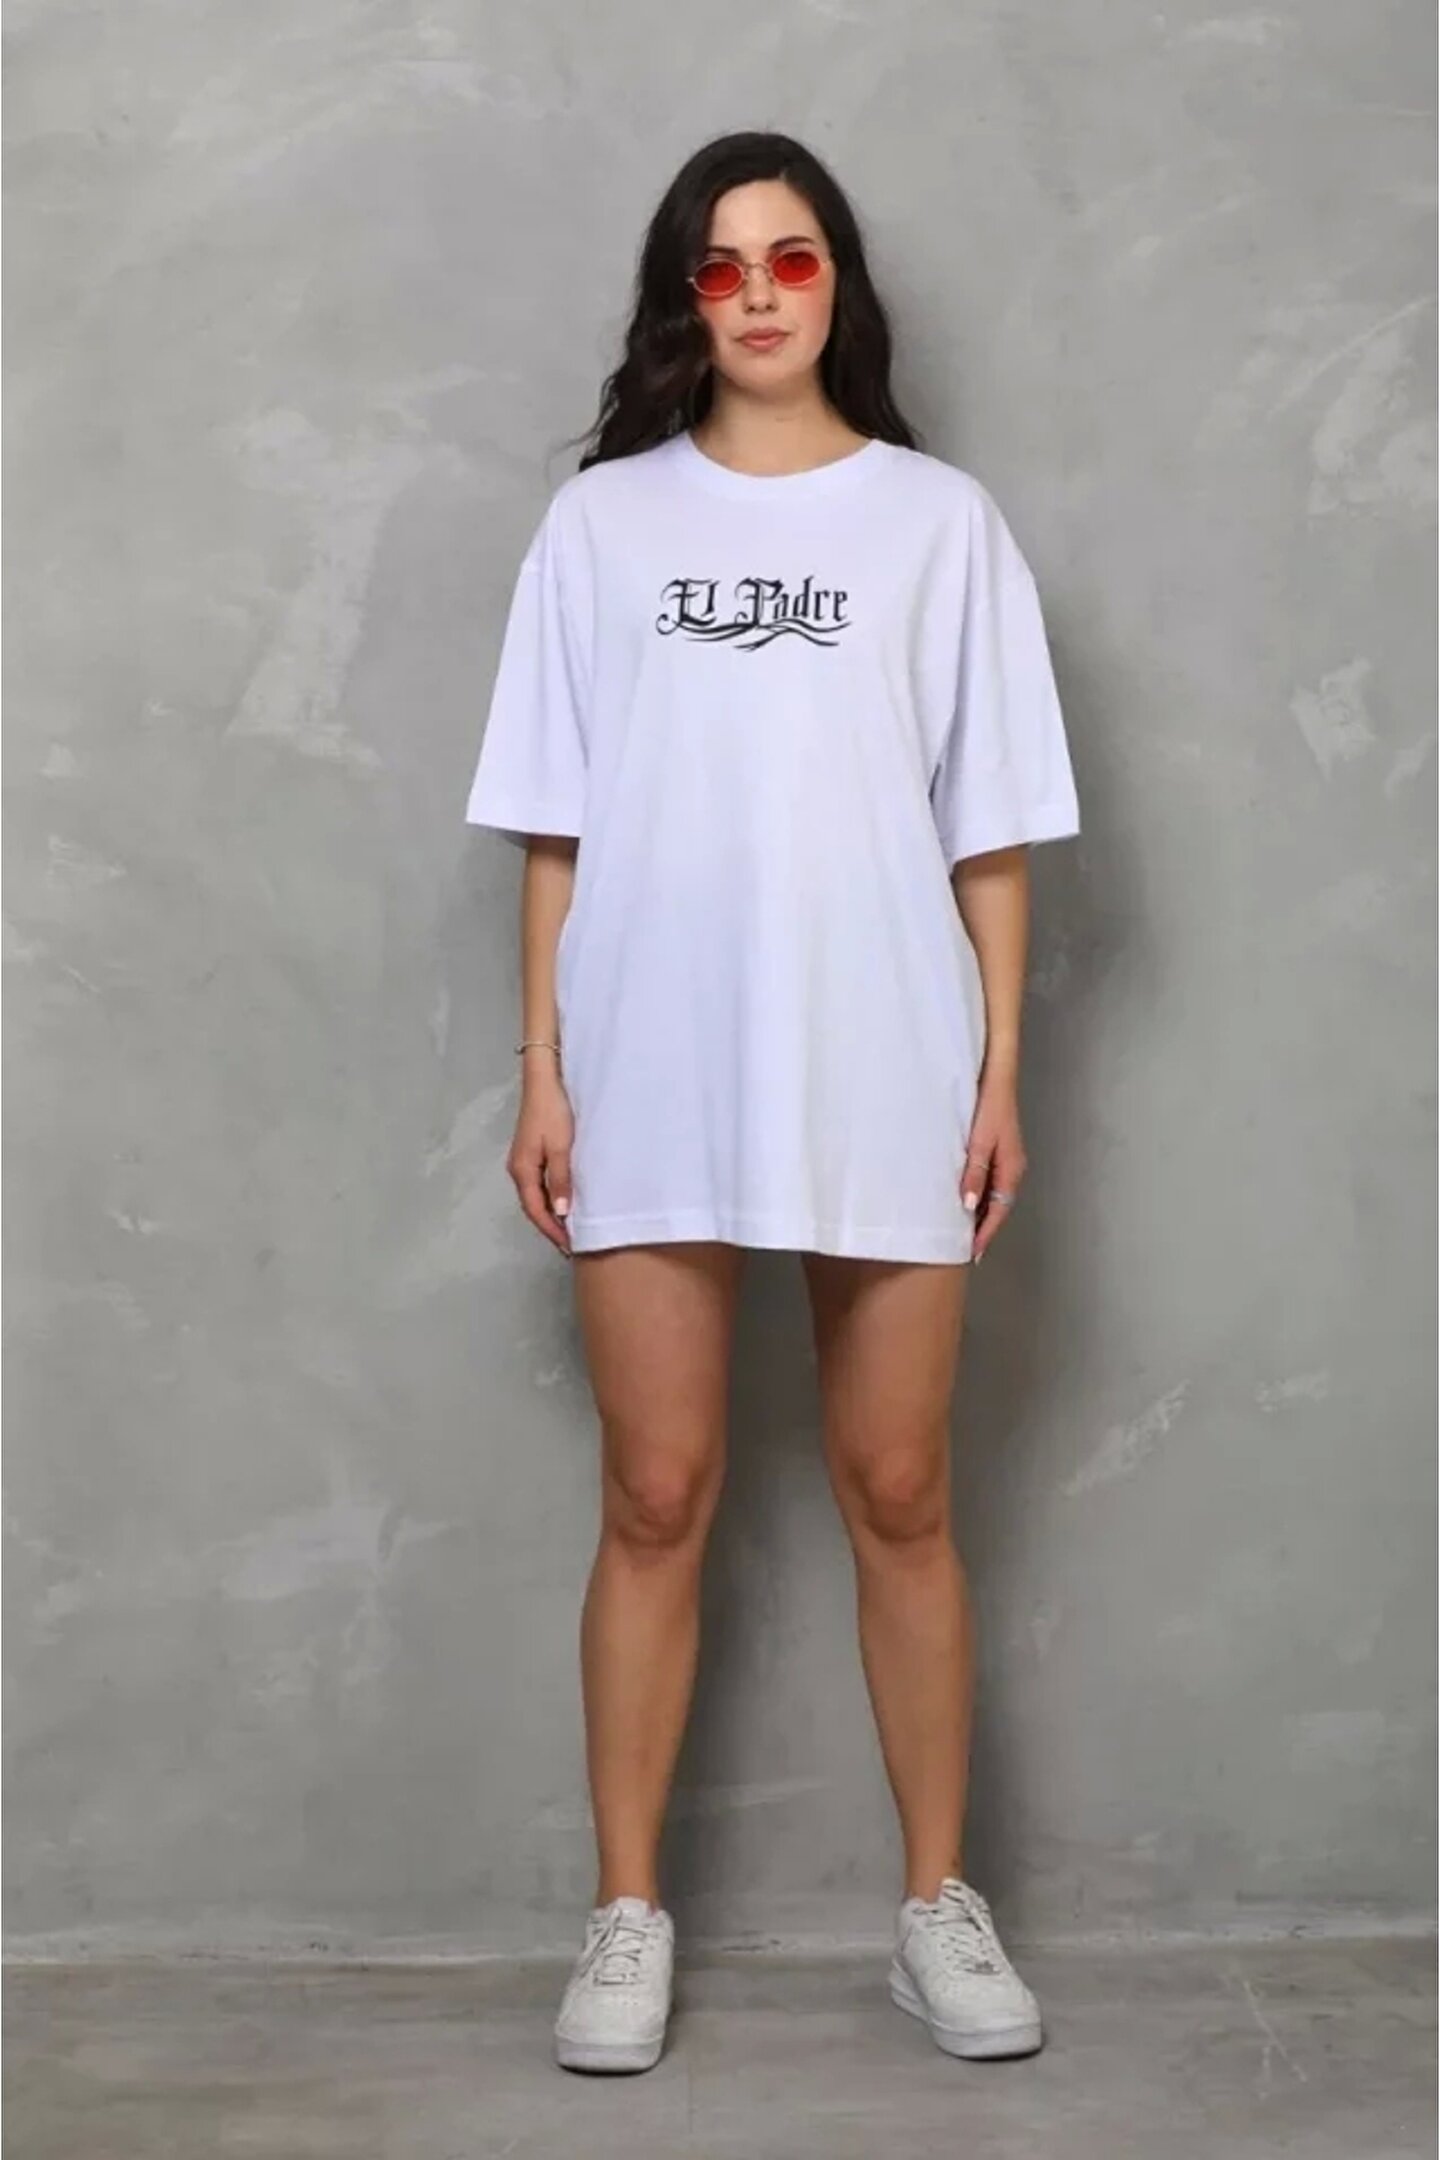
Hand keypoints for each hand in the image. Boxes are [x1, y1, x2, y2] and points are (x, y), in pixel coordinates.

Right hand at [508, 1063, 575, 1256]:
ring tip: (568, 1228)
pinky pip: (539, 1183)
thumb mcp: (560, 1148)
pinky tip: (562, 1201)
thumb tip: (560, 1212)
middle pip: (533, 1205)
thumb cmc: (553, 1112)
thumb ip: (560, 1181)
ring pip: (535, 1195)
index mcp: (522, 1170)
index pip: (536, 1210)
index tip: (568, 1247)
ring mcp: (523, 1160)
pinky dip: (550, 1197)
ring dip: (550, 1213)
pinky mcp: (531, 1152)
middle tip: (570, 1244)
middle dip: (550, 1226)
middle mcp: (518, 1169)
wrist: (544, 1081)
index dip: (551, 1230)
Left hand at [959, 1072, 1026, 1264]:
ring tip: (963, 1232)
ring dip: (980, 1214)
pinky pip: (990, 1183)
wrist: (997, 1077)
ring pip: (994, 1196)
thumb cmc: (989, 1106)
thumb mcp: (979, 1142)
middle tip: (965, 1250)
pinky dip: (979, 1196)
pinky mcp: (999, 1152)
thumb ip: (974, 1174)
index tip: (971, 1253)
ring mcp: (1006, 1160)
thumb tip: (967, 1205)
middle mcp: (1012, 1169)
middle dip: (983, 1229)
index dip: (985, 1234)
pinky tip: (966, 1200)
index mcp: (1011, 1170)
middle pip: (998, 1207)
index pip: (998, 1211)